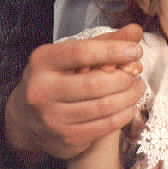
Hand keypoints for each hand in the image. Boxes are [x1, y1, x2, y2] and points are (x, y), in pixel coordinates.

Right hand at [4, 24, 144, 161]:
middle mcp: (41, 90)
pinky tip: (129, 105)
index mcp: (43, 61)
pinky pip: (104, 126)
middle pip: (95, 83)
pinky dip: (124, 114)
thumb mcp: (75, 53)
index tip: (136, 50)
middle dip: (125, 77)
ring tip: (137, 87)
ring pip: (103, 107)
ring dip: (129, 96)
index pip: (81, 52)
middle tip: (137, 72)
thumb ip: (106, 41)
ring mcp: (51, 118)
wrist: (28, 115)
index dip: (113, 51)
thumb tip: (136, 30)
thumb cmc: (59, 76)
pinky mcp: (65, 138)